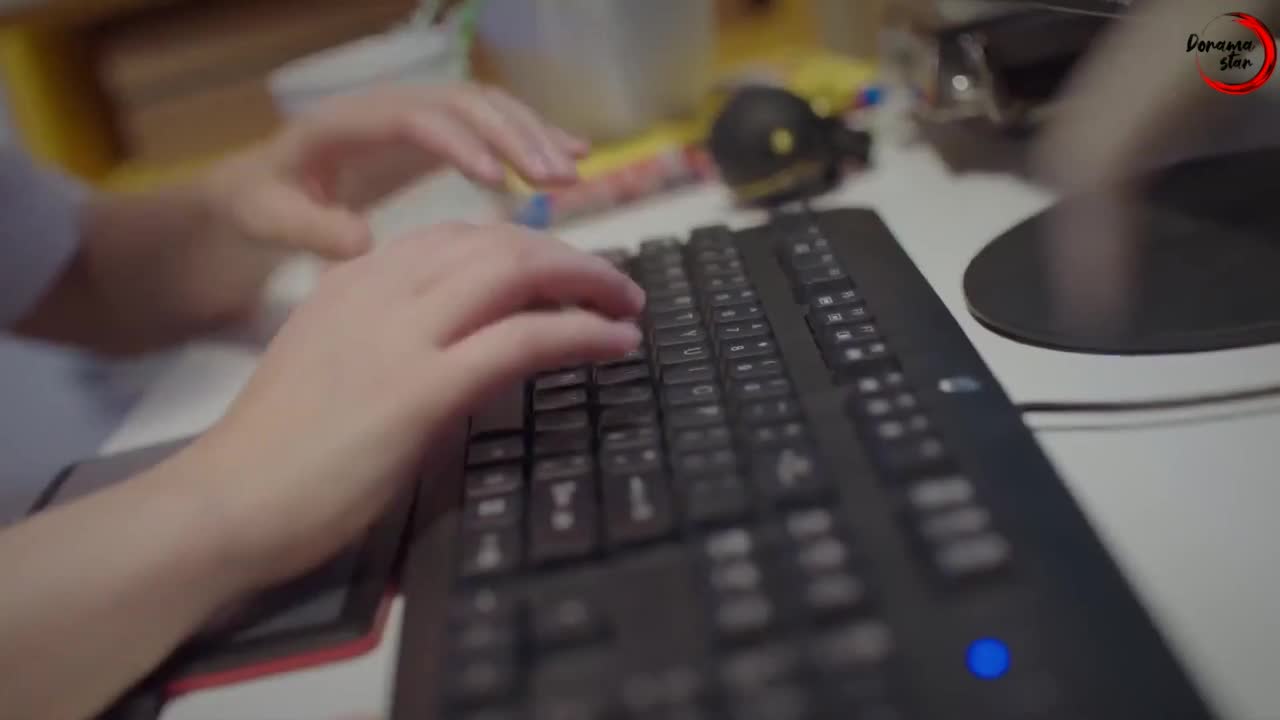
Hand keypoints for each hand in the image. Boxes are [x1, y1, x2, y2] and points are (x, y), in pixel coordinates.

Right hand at [176, 223, 643, 586]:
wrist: (226, 501)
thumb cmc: (276, 449)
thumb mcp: (333, 360)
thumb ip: (390, 334)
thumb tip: (464, 337)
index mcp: (355, 279)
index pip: (459, 236)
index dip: (526, 247)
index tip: (564, 272)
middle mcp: (379, 288)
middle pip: (500, 242)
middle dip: (571, 257)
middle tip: (616, 286)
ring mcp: (400, 334)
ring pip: (517, 272)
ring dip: (590, 282)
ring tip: (629, 306)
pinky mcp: (420, 389)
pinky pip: (523, 340)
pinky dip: (582, 335)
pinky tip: (617, 343)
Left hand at [201, 82, 589, 261]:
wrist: (257, 186)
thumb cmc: (262, 204)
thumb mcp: (269, 219)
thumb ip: (310, 228)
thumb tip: (362, 240)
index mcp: (344, 125)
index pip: (412, 119)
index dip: (457, 142)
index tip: (498, 180)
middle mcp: (386, 107)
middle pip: (461, 104)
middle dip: (513, 135)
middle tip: (556, 177)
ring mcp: (414, 116)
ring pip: (485, 108)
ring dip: (531, 135)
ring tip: (571, 171)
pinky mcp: (434, 134)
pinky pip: (491, 123)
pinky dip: (533, 135)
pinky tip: (573, 155)